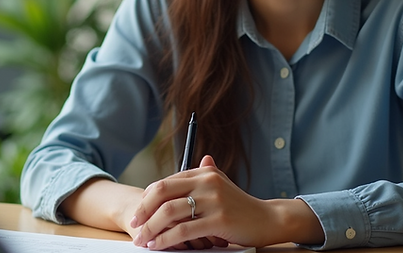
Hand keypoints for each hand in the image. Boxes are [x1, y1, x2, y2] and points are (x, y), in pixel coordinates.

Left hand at [130, 155, 320, 249]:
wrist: (268, 219)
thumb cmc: (241, 206)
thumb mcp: (222, 185)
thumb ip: (206, 174)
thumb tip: (200, 160)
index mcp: (203, 173)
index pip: (165, 183)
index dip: (147, 199)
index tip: (138, 214)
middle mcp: (206, 182)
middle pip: (162, 193)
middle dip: (143, 211)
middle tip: (134, 226)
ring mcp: (213, 200)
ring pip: (170, 212)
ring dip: (152, 228)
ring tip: (143, 240)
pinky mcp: (219, 219)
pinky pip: (184, 230)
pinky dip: (167, 239)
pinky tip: (159, 246)